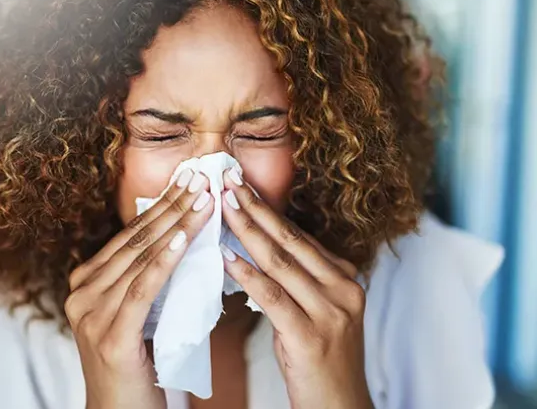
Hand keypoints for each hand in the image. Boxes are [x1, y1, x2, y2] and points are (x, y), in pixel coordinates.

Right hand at [65, 169, 214, 408]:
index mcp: (85, 284)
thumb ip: (145, 279)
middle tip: (200, 178)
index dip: (161, 205)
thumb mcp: (135, 314)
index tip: (189, 181)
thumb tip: (181, 238)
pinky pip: (142, 290)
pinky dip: (164, 262)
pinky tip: (183, 239)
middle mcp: (81, 293)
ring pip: (140, 259)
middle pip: (134, 241)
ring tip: (203, 200)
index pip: (129, 236)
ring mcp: (91, 314)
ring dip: (176, 226)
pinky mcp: (110, 336)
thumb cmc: (134, 365)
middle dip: (171, 206)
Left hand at [219, 169, 372, 408]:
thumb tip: (255, 247)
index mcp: (344, 279)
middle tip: (228, 181)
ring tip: (222, 206)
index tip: (241, 186)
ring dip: (248, 230)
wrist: (340, 407)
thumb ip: (294, 280)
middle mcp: (343, 289)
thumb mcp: (314, 311)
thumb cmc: (319, 360)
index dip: (268, 209)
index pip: (300, 236)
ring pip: (281, 262)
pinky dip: (247, 274)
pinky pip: (273, 297)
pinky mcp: (310, 336)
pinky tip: (226, 257)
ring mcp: (330, 312)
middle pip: (291, 241)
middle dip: (256, 208)